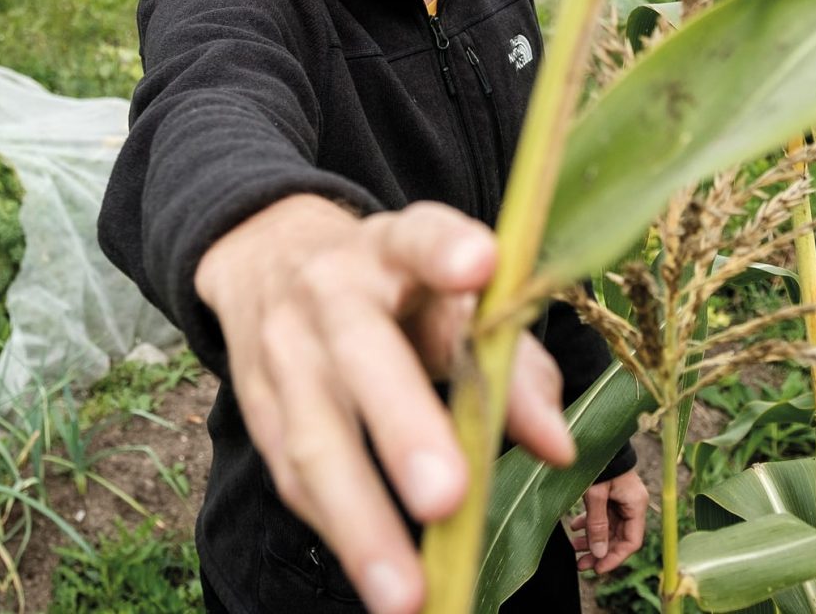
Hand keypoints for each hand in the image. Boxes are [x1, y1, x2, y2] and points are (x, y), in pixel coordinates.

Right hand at [195, 195, 575, 613]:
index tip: (479, 264)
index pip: (418, 237)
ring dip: (362, 520)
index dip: (445, 250)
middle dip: (403, 427)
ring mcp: (283, 351)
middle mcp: (330, 291)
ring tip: (408, 593)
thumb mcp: (454, 299)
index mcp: (392, 247)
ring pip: (315, 436)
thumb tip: (557, 446)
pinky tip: (381, 582)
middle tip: (448, 495)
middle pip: (362, 352)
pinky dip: (339, 533)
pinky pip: (294, 478)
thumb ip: (511, 363)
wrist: (271, 258)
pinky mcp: (257, 408)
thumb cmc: (396, 289)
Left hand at [568, 470, 648, 573]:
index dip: (614, 558)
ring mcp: (621, 500)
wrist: (595, 436)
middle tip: (580, 564)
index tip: (597, 569)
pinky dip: (589, 525)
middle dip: (599, 552)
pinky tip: (575, 529)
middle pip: (619, 538)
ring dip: (592, 540)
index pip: (632, 542)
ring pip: (609, 529)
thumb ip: (597, 524)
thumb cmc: (598, 462)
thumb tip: (598, 553)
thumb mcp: (595, 494)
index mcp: (635, 504)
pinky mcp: (611, 495)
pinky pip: (603, 517)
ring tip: (574, 549)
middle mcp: (632, 504)